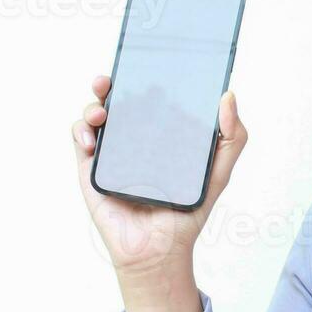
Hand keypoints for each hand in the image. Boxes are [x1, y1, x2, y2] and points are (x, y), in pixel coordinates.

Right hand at [72, 74, 246, 274]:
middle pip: (116, 100)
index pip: (149, 97)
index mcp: (161, 133)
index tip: (144, 61)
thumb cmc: (187, 211)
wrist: (159, 250)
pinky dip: (81, 132)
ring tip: (102, 113)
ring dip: (92, 106)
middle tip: (109, 80)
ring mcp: (110, 152)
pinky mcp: (91, 170)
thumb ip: (231, 137)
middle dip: (108, 83)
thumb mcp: (217, 172)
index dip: (143, 77)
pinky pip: (79, 141)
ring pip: (93, 116)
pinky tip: (93, 141)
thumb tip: (229, 96)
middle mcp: (134, 138)